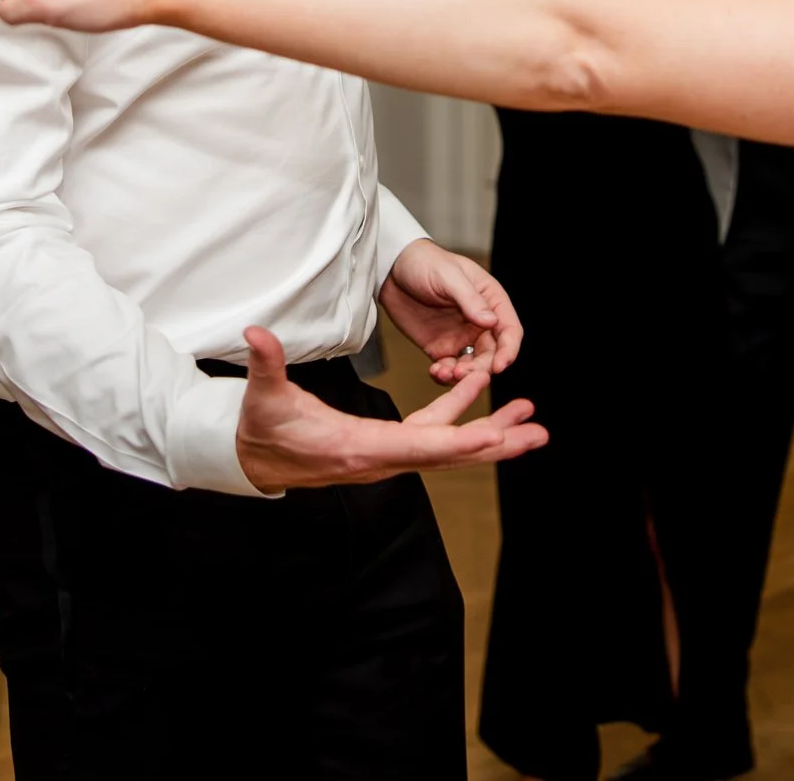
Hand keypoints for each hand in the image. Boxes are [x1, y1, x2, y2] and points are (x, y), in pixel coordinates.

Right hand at [233, 325, 545, 491]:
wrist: (255, 460)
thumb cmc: (261, 430)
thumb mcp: (264, 398)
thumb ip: (266, 366)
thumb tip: (256, 334)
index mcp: (360, 447)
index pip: (418, 445)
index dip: (458, 439)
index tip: (495, 435)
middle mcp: (382, 458)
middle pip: (449, 453)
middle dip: (495, 443)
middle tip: (538, 433)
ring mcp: (387, 454)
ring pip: (448, 444)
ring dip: (490, 431)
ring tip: (528, 417)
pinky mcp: (386, 444)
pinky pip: (432, 431)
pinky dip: (458, 413)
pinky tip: (476, 386)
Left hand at [378, 238, 523, 384]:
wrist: (392, 270)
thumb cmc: (425, 263)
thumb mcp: (448, 276)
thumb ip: (470, 300)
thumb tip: (492, 322)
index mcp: (491, 300)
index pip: (509, 329)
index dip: (508, 350)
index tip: (499, 365)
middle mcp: (480, 322)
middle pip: (493, 353)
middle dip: (483, 367)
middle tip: (464, 372)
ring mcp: (461, 336)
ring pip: (473, 364)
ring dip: (465, 374)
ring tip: (447, 373)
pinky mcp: (441, 347)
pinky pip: (449, 368)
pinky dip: (446, 375)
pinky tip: (436, 372)